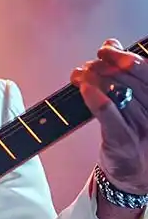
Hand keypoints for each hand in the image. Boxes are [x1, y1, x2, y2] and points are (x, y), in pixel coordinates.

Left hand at [71, 39, 147, 194]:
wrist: (135, 175)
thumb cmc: (136, 131)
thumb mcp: (137, 99)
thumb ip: (126, 71)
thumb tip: (111, 43)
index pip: (146, 70)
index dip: (123, 56)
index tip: (105, 49)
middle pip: (128, 80)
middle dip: (102, 68)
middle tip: (85, 67)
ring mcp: (143, 129)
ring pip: (117, 94)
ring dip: (93, 80)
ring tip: (78, 75)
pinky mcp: (124, 143)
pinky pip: (110, 118)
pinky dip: (96, 100)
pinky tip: (84, 88)